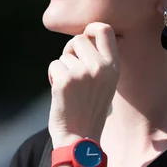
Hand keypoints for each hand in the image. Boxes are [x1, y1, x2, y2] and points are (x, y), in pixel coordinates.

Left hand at [48, 23, 119, 145]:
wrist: (80, 138)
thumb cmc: (91, 109)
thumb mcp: (107, 83)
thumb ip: (101, 59)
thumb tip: (93, 32)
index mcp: (113, 67)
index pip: (104, 29)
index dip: (91, 29)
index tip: (86, 38)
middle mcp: (100, 67)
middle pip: (79, 39)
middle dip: (71, 51)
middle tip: (72, 69)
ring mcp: (81, 73)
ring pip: (64, 54)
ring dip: (62, 68)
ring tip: (70, 88)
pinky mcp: (64, 81)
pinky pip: (54, 65)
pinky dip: (53, 77)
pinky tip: (61, 92)